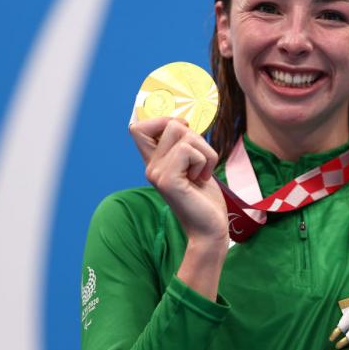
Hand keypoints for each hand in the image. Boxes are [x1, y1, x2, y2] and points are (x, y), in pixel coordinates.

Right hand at [130, 117, 227, 248]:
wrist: (210, 228)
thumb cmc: (205, 198)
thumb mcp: (194, 164)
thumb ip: (184, 145)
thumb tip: (182, 121)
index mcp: (154, 162)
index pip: (139, 127)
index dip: (163, 121)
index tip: (185, 137)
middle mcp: (150, 167)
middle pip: (170, 123)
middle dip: (197, 139)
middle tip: (200, 164)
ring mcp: (156, 173)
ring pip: (184, 134)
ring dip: (205, 152)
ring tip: (202, 174)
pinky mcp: (167, 180)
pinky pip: (188, 150)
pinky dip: (205, 161)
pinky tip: (201, 179)